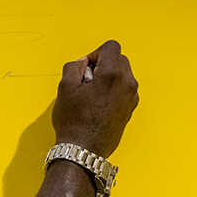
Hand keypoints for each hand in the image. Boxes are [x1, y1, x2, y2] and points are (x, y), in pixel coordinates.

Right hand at [52, 40, 138, 157]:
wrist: (84, 150)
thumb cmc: (74, 121)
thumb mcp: (65, 86)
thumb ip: (75, 66)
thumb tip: (85, 64)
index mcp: (113, 74)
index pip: (111, 47)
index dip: (94, 53)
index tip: (86, 69)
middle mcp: (127, 84)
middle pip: (119, 59)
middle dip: (103, 64)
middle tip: (86, 81)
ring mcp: (131, 97)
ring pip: (123, 74)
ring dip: (108, 77)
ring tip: (91, 95)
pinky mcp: (130, 109)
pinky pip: (124, 89)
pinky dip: (113, 90)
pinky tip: (98, 105)